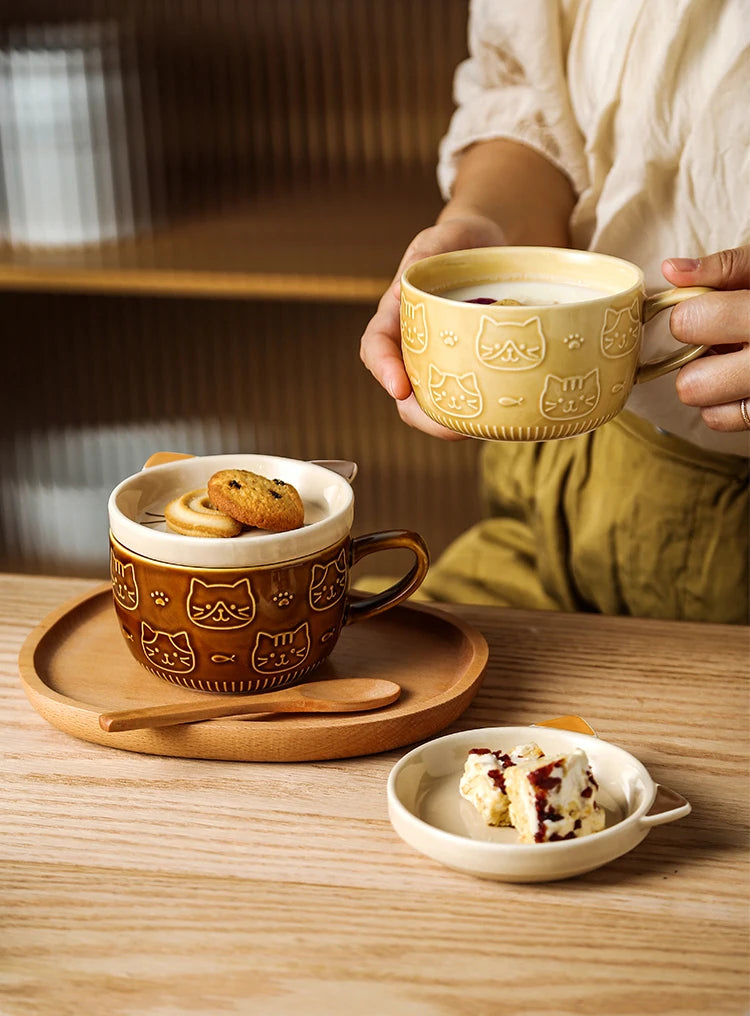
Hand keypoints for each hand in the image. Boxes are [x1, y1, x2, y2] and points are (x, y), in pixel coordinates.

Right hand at [360, 213, 506, 439]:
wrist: (491, 249)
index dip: (383, 369)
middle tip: (449, 430)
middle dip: (419, 416)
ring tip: (476, 432)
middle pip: (403, 391)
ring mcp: (438, 361)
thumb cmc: (460, 242)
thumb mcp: (442, 238)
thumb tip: (399, 291)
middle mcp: (412, 345)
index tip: (399, 388)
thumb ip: (424, 252)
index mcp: (396, 315)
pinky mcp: (465, 369)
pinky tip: (498, 419)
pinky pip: (463, 398)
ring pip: (432, 403)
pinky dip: (475, 414)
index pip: (376, 346)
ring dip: (448, 424)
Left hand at [663, 246, 749, 431]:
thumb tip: (670, 270)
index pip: (690, 323)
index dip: (688, 312)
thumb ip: (724, 268)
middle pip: (692, 382)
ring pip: (705, 406)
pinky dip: (721, 403)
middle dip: (693, 358)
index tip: (704, 308)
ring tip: (731, 358)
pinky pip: (720, 419)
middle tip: (717, 340)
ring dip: (706, 382)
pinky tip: (737, 380)